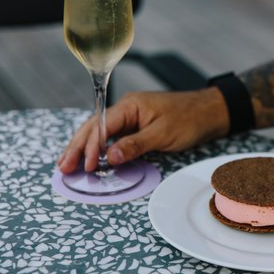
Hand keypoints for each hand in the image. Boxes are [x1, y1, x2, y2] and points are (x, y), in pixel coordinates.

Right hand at [57, 88, 228, 173]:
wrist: (210, 112)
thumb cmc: (190, 119)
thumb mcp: (163, 134)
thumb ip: (136, 145)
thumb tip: (110, 157)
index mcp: (130, 106)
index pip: (102, 126)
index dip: (91, 147)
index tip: (86, 165)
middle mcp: (127, 109)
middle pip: (94, 128)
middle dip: (77, 147)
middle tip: (63, 167)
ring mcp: (131, 118)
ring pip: (101, 133)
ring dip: (85, 149)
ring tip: (68, 165)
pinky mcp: (137, 127)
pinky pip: (114, 138)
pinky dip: (101, 149)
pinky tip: (92, 160)